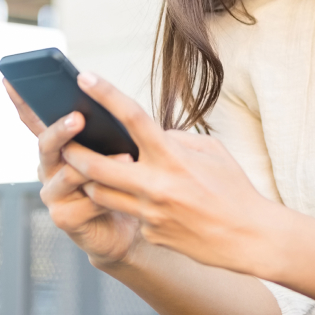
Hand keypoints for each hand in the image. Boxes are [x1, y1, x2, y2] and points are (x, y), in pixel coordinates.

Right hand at [3, 79, 140, 266]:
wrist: (122, 225)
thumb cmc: (117, 180)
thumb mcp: (109, 149)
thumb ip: (102, 129)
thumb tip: (108, 101)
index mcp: (56, 146)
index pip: (33, 119)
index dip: (20, 100)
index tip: (10, 78)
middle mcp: (48, 167)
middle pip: (46, 144)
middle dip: (60, 130)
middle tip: (78, 117)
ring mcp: (53, 193)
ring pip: (67, 173)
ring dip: (94, 164)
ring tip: (124, 155)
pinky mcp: (64, 217)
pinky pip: (86, 202)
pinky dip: (106, 193)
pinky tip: (123, 186)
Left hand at [59, 73, 274, 276]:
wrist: (249, 238)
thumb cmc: (233, 188)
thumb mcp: (211, 151)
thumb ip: (176, 138)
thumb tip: (152, 134)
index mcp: (172, 156)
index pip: (132, 117)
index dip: (105, 94)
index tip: (84, 77)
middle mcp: (156, 184)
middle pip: (96, 165)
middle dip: (73, 152)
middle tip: (65, 142)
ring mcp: (150, 213)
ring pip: (100, 194)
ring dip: (91, 181)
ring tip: (90, 171)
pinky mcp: (150, 234)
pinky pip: (128, 214)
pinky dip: (129, 205)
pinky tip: (145, 204)